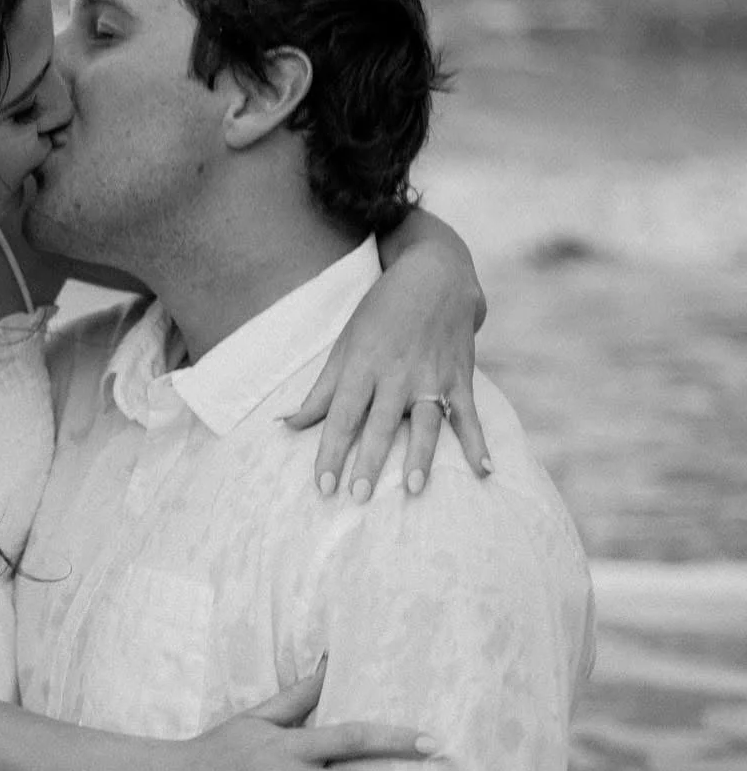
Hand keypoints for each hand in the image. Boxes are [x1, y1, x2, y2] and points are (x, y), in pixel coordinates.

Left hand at [283, 224, 491, 499]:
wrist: (435, 274)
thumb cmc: (381, 314)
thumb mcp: (345, 345)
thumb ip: (321, 391)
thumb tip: (287, 425)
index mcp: (363, 366)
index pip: (342, 416)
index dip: (331, 452)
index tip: (323, 486)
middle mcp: (397, 374)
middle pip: (380, 424)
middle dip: (369, 461)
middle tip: (358, 496)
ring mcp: (432, 376)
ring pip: (426, 422)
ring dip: (421, 455)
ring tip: (413, 488)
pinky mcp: (460, 376)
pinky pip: (469, 414)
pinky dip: (478, 442)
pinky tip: (485, 470)